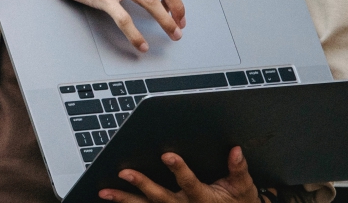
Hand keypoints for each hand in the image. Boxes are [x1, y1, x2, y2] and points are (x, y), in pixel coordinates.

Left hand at [99, 147, 260, 202]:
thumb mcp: (243, 188)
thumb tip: (236, 150)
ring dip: (125, 200)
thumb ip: (238, 170)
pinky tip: (111, 199)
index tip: (167, 155)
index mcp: (203, 198)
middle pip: (160, 198)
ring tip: (105, 191)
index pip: (189, 183)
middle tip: (125, 172)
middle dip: (142, 185)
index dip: (178, 170)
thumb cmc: (238, 201)